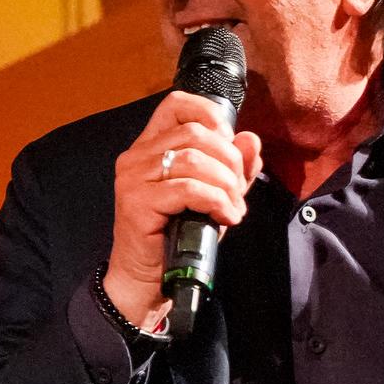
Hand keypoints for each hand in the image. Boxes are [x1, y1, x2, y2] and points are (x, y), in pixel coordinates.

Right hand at [105, 85, 260, 327]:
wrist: (146, 278)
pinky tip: (225, 218)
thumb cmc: (176, 236)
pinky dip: (216, 202)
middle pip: (195, 133)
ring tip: (234, 208)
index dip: (209, 114)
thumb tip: (251, 140)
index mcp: (149, 146)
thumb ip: (233, 169)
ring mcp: (133, 179)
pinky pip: (188, 189)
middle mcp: (136, 156)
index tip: (229, 144)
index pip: (176, 104)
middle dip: (229, 161)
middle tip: (238, 191)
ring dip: (226, 186)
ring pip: (194, 160)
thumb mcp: (212, 197)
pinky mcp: (136, 202)